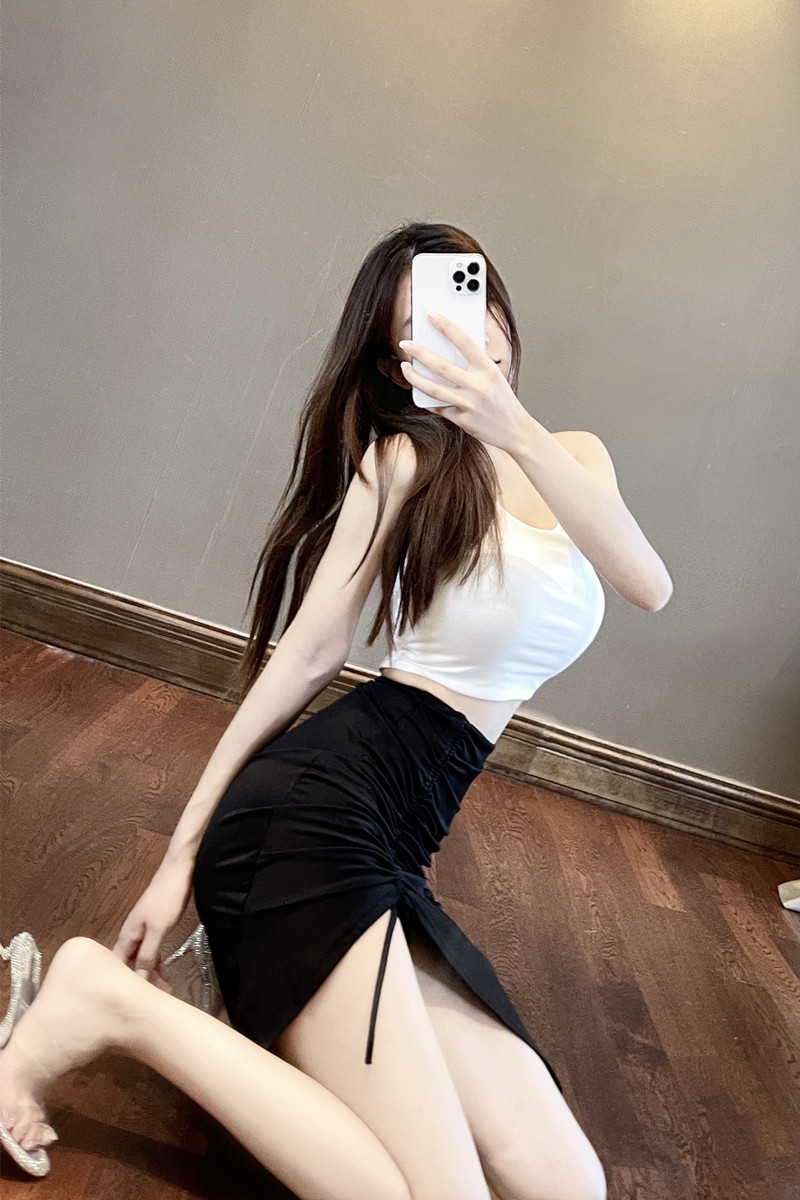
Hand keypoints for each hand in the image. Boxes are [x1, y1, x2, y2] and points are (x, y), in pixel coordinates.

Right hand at [111, 853, 194, 990]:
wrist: (179, 871)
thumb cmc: (167, 898)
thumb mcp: (158, 928)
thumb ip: (147, 953)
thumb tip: (136, 978)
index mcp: (128, 934)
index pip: (117, 965)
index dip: (123, 982)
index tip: (134, 999)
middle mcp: (132, 934)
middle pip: (130, 964)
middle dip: (140, 982)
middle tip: (157, 998)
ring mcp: (144, 930)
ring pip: (142, 958)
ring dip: (151, 973)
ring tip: (165, 990)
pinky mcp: (156, 927)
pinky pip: (152, 950)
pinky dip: (157, 962)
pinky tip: (165, 972)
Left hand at [398, 311, 531, 452]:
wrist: (516, 431)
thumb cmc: (504, 401)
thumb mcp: (495, 376)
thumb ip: (477, 364)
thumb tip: (452, 348)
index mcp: (488, 369)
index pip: (464, 341)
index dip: (446, 326)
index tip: (431, 315)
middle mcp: (478, 386)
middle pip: (441, 366)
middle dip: (419, 352)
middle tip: (405, 343)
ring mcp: (469, 404)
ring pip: (433, 389)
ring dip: (414, 377)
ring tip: (405, 367)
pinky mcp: (462, 420)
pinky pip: (438, 407)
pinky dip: (426, 398)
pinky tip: (418, 390)